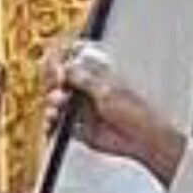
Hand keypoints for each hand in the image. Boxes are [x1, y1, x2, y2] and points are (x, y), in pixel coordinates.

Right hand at [50, 43, 184, 183]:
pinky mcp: (76, 124)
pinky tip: (52, 121)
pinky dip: (51, 121)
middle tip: (56, 86)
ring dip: (51, 101)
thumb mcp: (107, 89)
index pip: (70, 53)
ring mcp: (80, 104)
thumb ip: (83, 77)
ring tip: (58, 106)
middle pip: (57, 75)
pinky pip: (56, 121)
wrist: (141, 139)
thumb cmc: (135, 111)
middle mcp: (86, 85)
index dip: (59, 56)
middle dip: (51, 80)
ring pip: (54, 98)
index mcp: (96, 70)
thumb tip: (64, 66)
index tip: (56, 65)